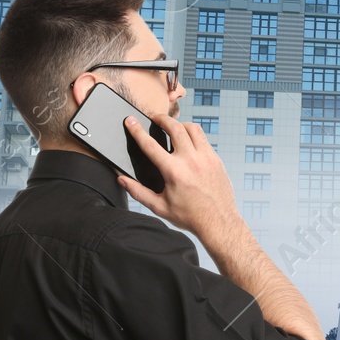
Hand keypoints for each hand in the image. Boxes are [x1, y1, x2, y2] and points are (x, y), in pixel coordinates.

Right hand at [117, 113, 239, 237]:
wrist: (219, 222)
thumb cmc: (190, 216)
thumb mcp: (159, 206)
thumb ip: (137, 191)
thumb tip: (121, 179)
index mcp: (174, 171)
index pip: (150, 145)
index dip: (137, 131)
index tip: (130, 121)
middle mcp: (191, 160)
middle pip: (175, 127)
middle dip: (161, 119)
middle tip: (154, 117)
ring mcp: (207, 158)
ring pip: (193, 128)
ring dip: (180, 124)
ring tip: (172, 126)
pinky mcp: (217, 160)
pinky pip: (204, 140)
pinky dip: (194, 135)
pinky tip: (188, 142)